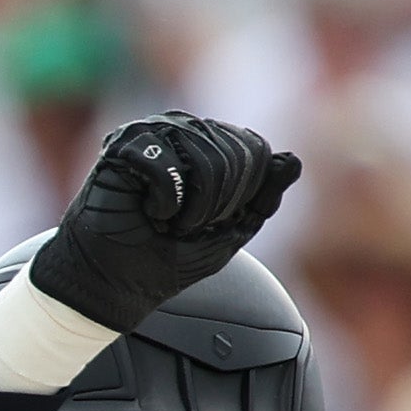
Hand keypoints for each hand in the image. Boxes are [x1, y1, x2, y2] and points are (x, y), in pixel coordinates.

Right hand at [35, 111, 302, 334]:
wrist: (116, 282)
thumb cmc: (167, 258)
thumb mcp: (231, 232)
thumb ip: (263, 196)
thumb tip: (294, 160)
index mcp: (210, 142)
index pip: (255, 151)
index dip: (240, 198)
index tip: (209, 222)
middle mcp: (183, 128)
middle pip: (234, 156)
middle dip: (216, 207)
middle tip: (183, 225)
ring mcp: (153, 132)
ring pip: (205, 161)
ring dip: (191, 210)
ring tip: (165, 220)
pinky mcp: (124, 145)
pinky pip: (167, 169)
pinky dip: (163, 205)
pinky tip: (146, 211)